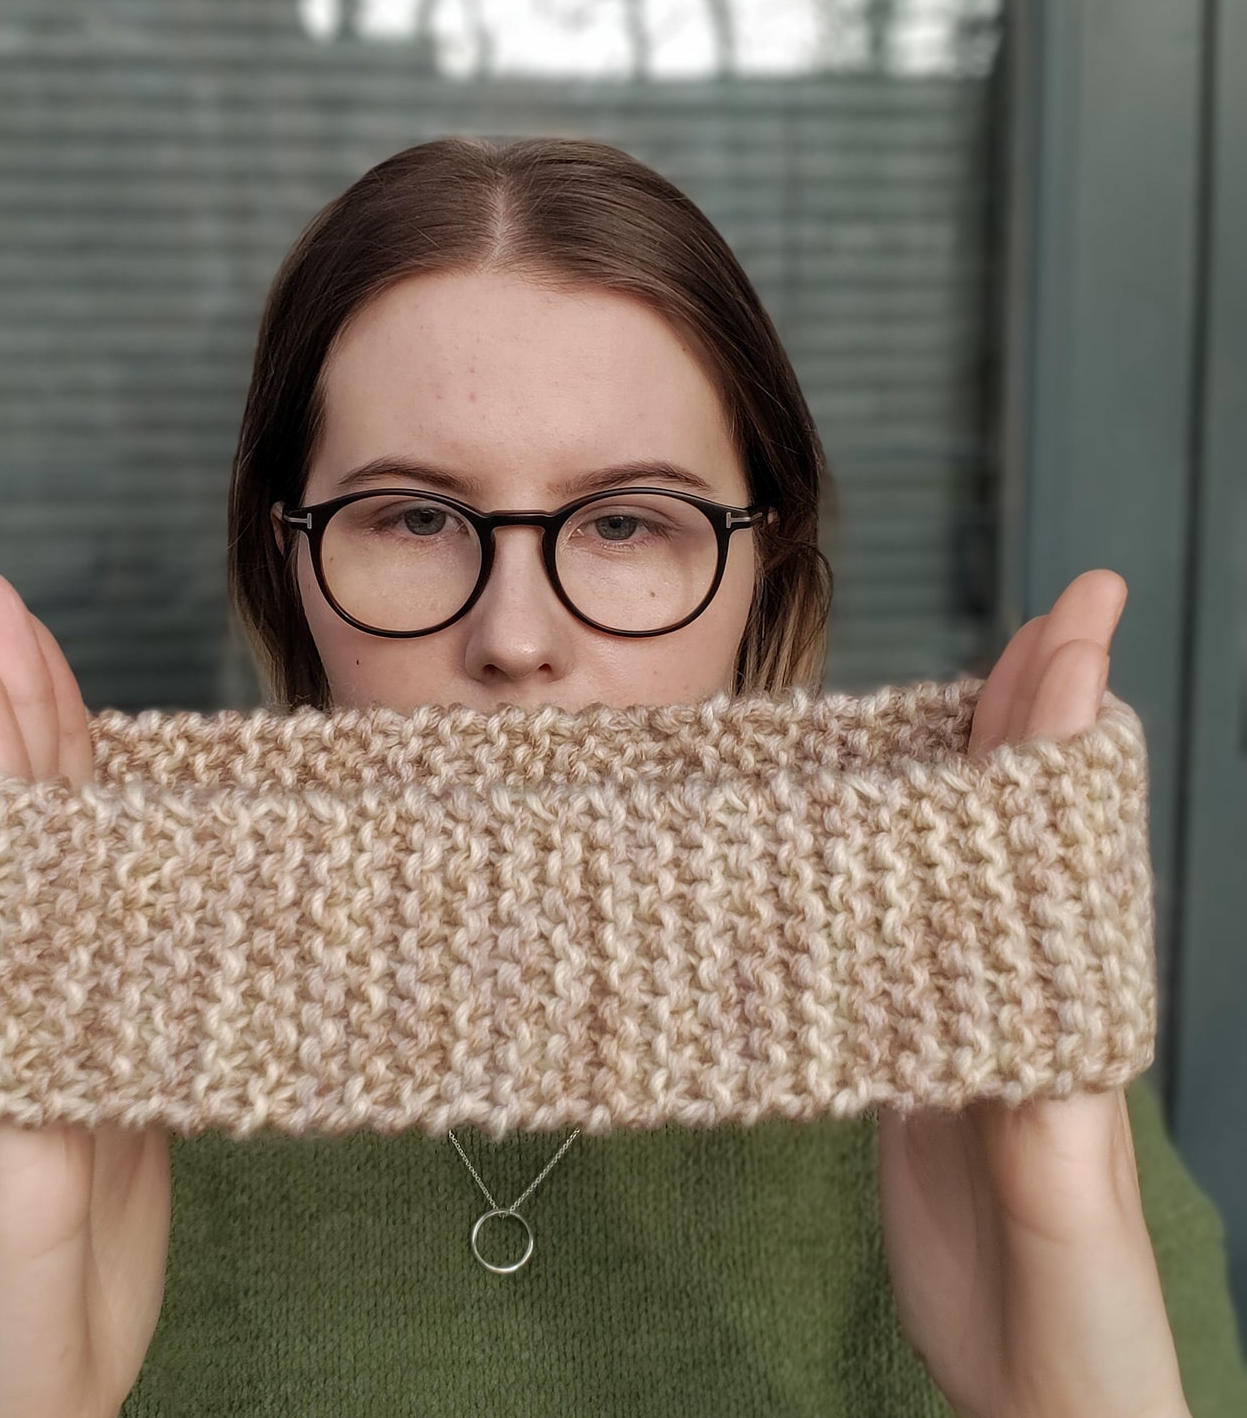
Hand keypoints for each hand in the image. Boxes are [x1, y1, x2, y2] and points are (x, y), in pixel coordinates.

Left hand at [0, 570, 170, 1417]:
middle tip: (1, 606)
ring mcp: (61, 1017)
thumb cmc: (2, 1325)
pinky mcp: (111, 1052)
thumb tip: (35, 1003)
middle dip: (12, 709)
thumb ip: (26, 1119)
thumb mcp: (15, 1224)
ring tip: (55, 674)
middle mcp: (15, 999)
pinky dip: (125, 851)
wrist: (26, 1396)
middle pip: (21, 825)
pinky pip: (116, 923)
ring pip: (64, 860)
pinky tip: (136, 822)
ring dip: (61, 759)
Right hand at [875, 570, 1190, 1417]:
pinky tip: (870, 837)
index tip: (1076, 616)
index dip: (1069, 720)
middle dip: (1041, 711)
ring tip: (963, 689)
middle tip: (1052, 612)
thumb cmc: (1079, 1329)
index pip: (1070, 838)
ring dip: (971, 770)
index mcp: (1076, 1011)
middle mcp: (1033, 995)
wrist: (1043, 1397)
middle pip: (1033, 825)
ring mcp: (978, 1019)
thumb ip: (1050, 1131)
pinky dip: (894, 867)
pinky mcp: (922, 1057)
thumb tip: (1028, 1020)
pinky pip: (911, 936)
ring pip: (974, 867)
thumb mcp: (1063, 1229)